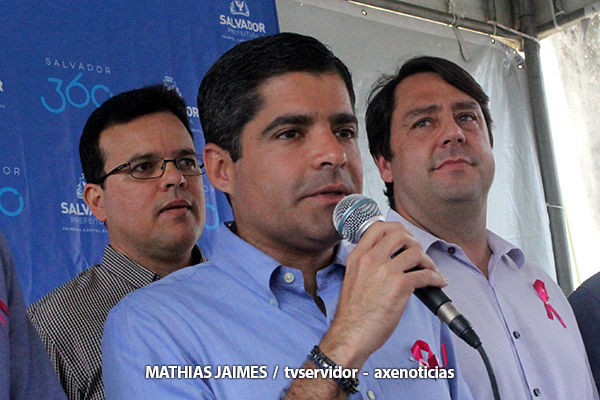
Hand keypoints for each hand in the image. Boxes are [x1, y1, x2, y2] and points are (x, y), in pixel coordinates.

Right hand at [320, 221, 446, 368]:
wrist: (351, 334)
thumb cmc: (352, 314)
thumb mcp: (352, 278)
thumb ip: (366, 265)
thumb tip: (387, 259)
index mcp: (357, 256)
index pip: (378, 227)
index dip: (396, 229)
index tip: (404, 238)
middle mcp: (371, 259)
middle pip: (400, 234)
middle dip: (414, 242)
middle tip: (418, 254)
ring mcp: (386, 271)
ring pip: (416, 252)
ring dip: (427, 261)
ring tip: (430, 270)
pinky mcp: (400, 286)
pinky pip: (426, 274)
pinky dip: (436, 278)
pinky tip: (438, 282)